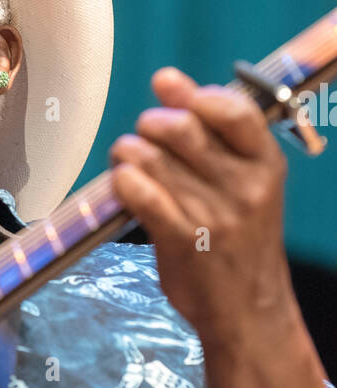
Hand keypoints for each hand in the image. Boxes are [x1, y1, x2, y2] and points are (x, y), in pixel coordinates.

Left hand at [109, 67, 293, 344]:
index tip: (169, 92)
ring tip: (128, 162)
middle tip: (143, 137)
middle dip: (150, 124)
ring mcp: (214, 215)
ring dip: (127, 153)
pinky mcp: (181, 240)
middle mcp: (244, 187)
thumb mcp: (247, 184)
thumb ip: (213, 133)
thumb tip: (168, 78)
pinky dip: (122, 182)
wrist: (248, 309)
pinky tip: (123, 185)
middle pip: (182, 129)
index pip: (233, 109)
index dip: (192, 94)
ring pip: (151, 159)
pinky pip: (139, 194)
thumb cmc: (240, 238)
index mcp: (266, 164)